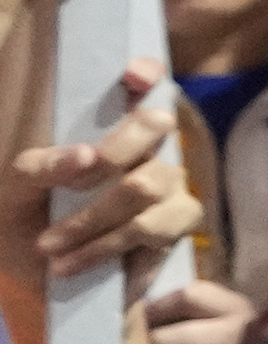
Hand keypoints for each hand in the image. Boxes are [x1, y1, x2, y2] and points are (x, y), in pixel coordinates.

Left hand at [0, 72, 200, 297]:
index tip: (132, 77)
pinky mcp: (175, 228)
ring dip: (93, 220)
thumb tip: (84, 156)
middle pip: (154, 124)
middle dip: (111, 155)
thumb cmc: (21, 214)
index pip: (143, 80)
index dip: (145, 71)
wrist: (29, 272)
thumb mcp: (13, 187)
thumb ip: (38, 166)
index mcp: (109, 127)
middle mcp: (148, 146)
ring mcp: (169, 185)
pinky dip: (107, 248)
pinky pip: (159, 230)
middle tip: (67, 189)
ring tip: (51, 247)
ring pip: (149, 184)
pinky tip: (75, 263)